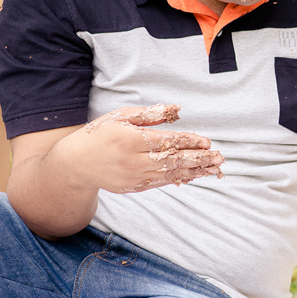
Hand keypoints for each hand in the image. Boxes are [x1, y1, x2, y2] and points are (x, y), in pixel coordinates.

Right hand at [72, 104, 223, 193]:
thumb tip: (178, 109)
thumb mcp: (121, 116)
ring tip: (214, 169)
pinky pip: (161, 183)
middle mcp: (131, 161)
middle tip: (219, 158)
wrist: (76, 163)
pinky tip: (195, 175)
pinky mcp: (133, 188)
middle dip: (198, 159)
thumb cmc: (101, 133)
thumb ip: (150, 114)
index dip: (189, 142)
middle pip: (172, 160)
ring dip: (194, 171)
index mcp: (128, 140)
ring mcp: (132, 177)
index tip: (207, 142)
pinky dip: (179, 179)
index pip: (166, 142)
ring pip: (169, 174)